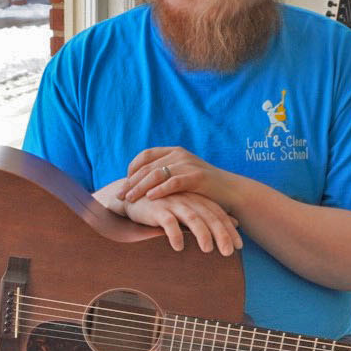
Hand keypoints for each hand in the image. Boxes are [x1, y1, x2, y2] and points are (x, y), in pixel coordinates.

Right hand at [95, 179, 242, 254]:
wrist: (133, 196)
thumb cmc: (164, 205)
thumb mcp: (189, 208)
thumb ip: (209, 214)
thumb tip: (235, 223)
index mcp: (197, 199)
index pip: (218, 214)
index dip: (229, 229)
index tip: (240, 246)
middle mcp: (187, 199)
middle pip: (209, 216)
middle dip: (221, 234)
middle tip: (230, 252)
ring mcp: (172, 203)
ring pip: (192, 218)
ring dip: (202, 234)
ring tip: (208, 250)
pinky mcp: (156, 209)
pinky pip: (168, 222)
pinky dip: (174, 234)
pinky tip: (179, 247)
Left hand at [121, 146, 240, 208]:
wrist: (231, 192)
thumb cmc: (202, 188)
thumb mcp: (181, 176)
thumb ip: (164, 175)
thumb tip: (139, 184)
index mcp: (173, 152)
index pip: (145, 155)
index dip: (132, 169)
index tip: (124, 184)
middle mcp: (179, 155)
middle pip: (147, 166)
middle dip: (131, 182)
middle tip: (120, 196)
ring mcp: (188, 164)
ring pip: (157, 174)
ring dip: (140, 187)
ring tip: (129, 199)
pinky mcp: (197, 177)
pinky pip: (174, 182)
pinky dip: (160, 190)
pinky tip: (150, 198)